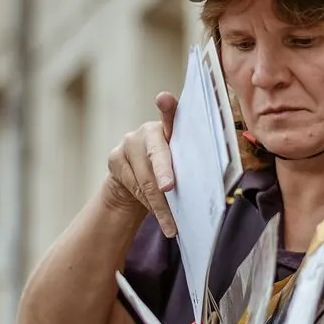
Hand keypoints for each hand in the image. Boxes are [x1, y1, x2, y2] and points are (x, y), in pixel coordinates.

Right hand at [104, 92, 178, 236]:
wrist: (135, 179)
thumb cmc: (167, 169)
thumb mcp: (181, 162)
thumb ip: (189, 161)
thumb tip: (209, 184)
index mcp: (170, 127)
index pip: (170, 113)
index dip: (167, 106)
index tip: (163, 98)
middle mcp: (147, 130)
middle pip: (156, 154)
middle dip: (163, 174)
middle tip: (169, 189)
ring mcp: (128, 142)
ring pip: (144, 178)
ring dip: (159, 204)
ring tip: (170, 225)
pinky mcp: (114, 158)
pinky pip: (133, 186)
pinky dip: (147, 204)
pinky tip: (158, 216)